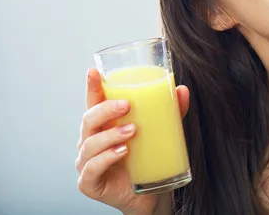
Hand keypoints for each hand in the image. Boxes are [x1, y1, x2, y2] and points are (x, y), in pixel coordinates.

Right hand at [75, 68, 189, 214]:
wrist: (150, 195)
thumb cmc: (148, 159)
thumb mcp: (160, 132)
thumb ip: (170, 111)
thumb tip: (181, 90)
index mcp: (103, 126)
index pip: (93, 103)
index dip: (92, 87)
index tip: (94, 72)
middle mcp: (90, 142)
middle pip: (89, 120)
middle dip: (105, 110)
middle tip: (126, 105)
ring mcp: (87, 163)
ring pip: (90, 144)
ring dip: (110, 135)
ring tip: (132, 131)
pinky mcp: (89, 183)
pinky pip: (91, 169)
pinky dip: (105, 159)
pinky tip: (122, 152)